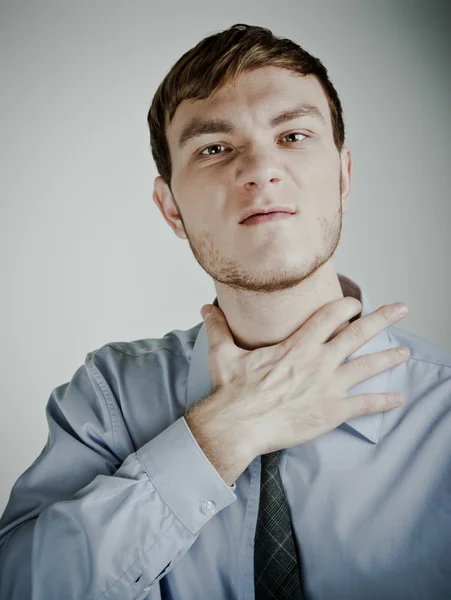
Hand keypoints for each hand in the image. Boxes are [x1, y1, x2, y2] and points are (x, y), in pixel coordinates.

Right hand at [200, 297, 409, 456]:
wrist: (237, 425)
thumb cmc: (232, 390)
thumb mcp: (223, 353)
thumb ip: (218, 327)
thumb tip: (204, 307)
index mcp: (297, 344)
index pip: (330, 316)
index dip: (346, 306)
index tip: (355, 303)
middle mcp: (318, 361)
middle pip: (357, 334)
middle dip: (382, 318)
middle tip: (401, 308)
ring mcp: (328, 386)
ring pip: (367, 366)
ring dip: (389, 357)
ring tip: (405, 352)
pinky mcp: (331, 412)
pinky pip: (364, 405)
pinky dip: (383, 402)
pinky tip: (397, 399)